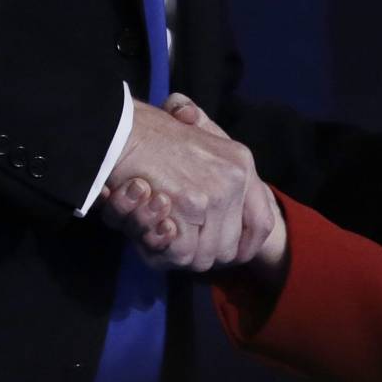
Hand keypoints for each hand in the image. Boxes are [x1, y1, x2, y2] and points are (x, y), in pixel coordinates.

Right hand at [99, 95, 271, 270]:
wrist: (119, 125)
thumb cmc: (148, 131)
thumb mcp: (192, 135)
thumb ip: (211, 163)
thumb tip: (218, 192)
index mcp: (240, 162)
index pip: (262, 222)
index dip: (246, 246)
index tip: (231, 255)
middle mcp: (236, 177)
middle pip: (228, 248)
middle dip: (199, 253)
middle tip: (170, 240)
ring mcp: (217, 191)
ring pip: (204, 256)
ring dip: (175, 254)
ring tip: (152, 230)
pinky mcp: (192, 203)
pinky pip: (182, 253)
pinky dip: (159, 250)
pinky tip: (144, 231)